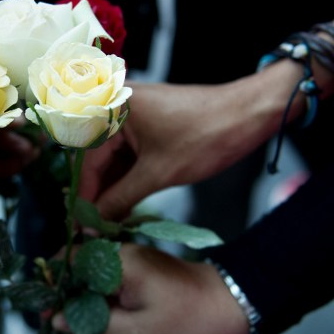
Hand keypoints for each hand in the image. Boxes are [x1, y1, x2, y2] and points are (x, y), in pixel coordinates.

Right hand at [53, 243, 248, 333]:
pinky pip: (108, 286)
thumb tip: (58, 319)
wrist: (231, 307)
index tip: (42, 312)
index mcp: (120, 261)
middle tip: (50, 329)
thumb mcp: (137, 330)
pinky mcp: (138, 275)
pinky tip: (86, 330)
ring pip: (91, 282)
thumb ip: (95, 322)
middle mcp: (122, 255)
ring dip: (78, 306)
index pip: (70, 261)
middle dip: (62, 300)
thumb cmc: (189, 320)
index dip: (52, 286)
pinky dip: (96, 305)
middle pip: (77, 271)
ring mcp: (130, 264)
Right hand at [80, 71, 298, 219]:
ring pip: (113, 159)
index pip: (88, 161)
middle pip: (97, 159)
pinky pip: (128, 154)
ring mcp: (132, 114)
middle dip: (100, 194)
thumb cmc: (206, 135)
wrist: (250, 113)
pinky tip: (126, 203)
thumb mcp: (158, 173)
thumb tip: (95, 222)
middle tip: (97, 228)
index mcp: (112, 107)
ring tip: (111, 222)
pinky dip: (128, 178)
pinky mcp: (147, 124)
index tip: (84, 226)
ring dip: (114, 189)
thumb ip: (120, 198)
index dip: (86, 197)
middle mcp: (116, 105)